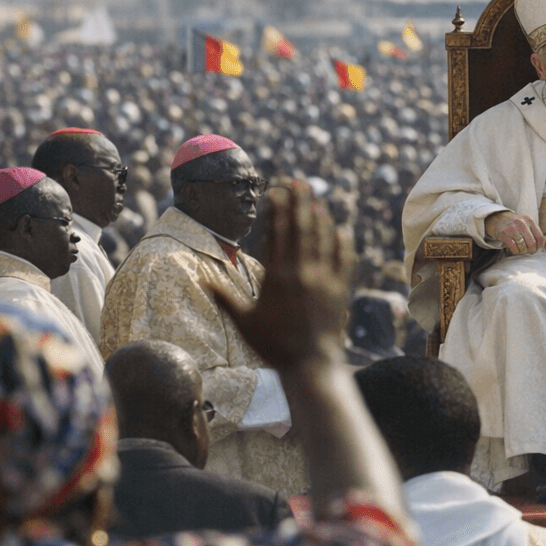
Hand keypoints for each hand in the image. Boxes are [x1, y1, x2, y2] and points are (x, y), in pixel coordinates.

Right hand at [209, 182, 352, 369]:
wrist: (310, 364)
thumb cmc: (273, 346)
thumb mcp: (244, 322)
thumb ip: (225, 297)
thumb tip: (201, 279)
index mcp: (276, 277)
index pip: (276, 234)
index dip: (276, 210)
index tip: (276, 191)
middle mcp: (301, 273)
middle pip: (301, 229)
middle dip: (299, 202)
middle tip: (298, 181)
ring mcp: (323, 279)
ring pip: (322, 239)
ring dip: (319, 217)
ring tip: (316, 198)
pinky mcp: (340, 290)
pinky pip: (343, 259)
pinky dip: (341, 242)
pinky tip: (340, 229)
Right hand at [486, 210, 545, 254]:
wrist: (497, 219)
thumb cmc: (515, 224)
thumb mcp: (528, 225)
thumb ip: (537, 234)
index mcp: (530, 220)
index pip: (540, 238)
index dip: (540, 247)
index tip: (536, 249)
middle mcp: (521, 223)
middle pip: (532, 244)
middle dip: (531, 250)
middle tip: (528, 251)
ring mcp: (512, 228)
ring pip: (523, 247)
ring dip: (523, 252)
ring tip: (521, 250)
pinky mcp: (503, 234)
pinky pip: (513, 248)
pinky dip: (515, 252)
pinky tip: (514, 249)